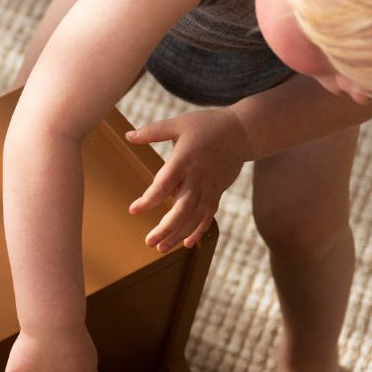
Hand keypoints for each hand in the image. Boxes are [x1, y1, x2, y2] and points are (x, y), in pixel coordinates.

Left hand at [125, 108, 251, 251]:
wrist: (244, 130)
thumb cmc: (207, 125)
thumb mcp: (179, 123)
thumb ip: (152, 131)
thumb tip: (127, 136)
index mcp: (184, 159)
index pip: (164, 184)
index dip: (149, 199)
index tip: (133, 210)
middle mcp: (198, 176)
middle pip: (182, 208)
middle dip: (166, 227)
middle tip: (148, 242)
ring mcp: (210, 186)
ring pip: (195, 216)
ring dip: (179, 234)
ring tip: (161, 248)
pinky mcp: (218, 192)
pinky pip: (208, 215)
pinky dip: (198, 230)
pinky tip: (186, 243)